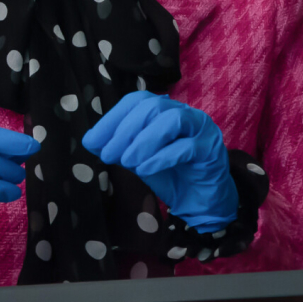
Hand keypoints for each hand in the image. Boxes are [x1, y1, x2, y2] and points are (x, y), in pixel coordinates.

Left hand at [84, 91, 234, 232]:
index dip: (111, 119)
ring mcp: (201, 128)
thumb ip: (117, 147)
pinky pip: (187, 146)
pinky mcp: (212, 149)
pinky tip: (145, 170)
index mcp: (163, 110)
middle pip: (152, 107)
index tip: (92, 142)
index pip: (135, 102)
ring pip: (173, 120)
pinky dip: (162, 157)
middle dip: (125, 131)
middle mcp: (183, 113)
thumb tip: (90, 140)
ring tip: (127, 162)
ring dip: (144, 141)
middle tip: (108, 155)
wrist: (198, 200)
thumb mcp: (136, 159)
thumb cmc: (168, 174)